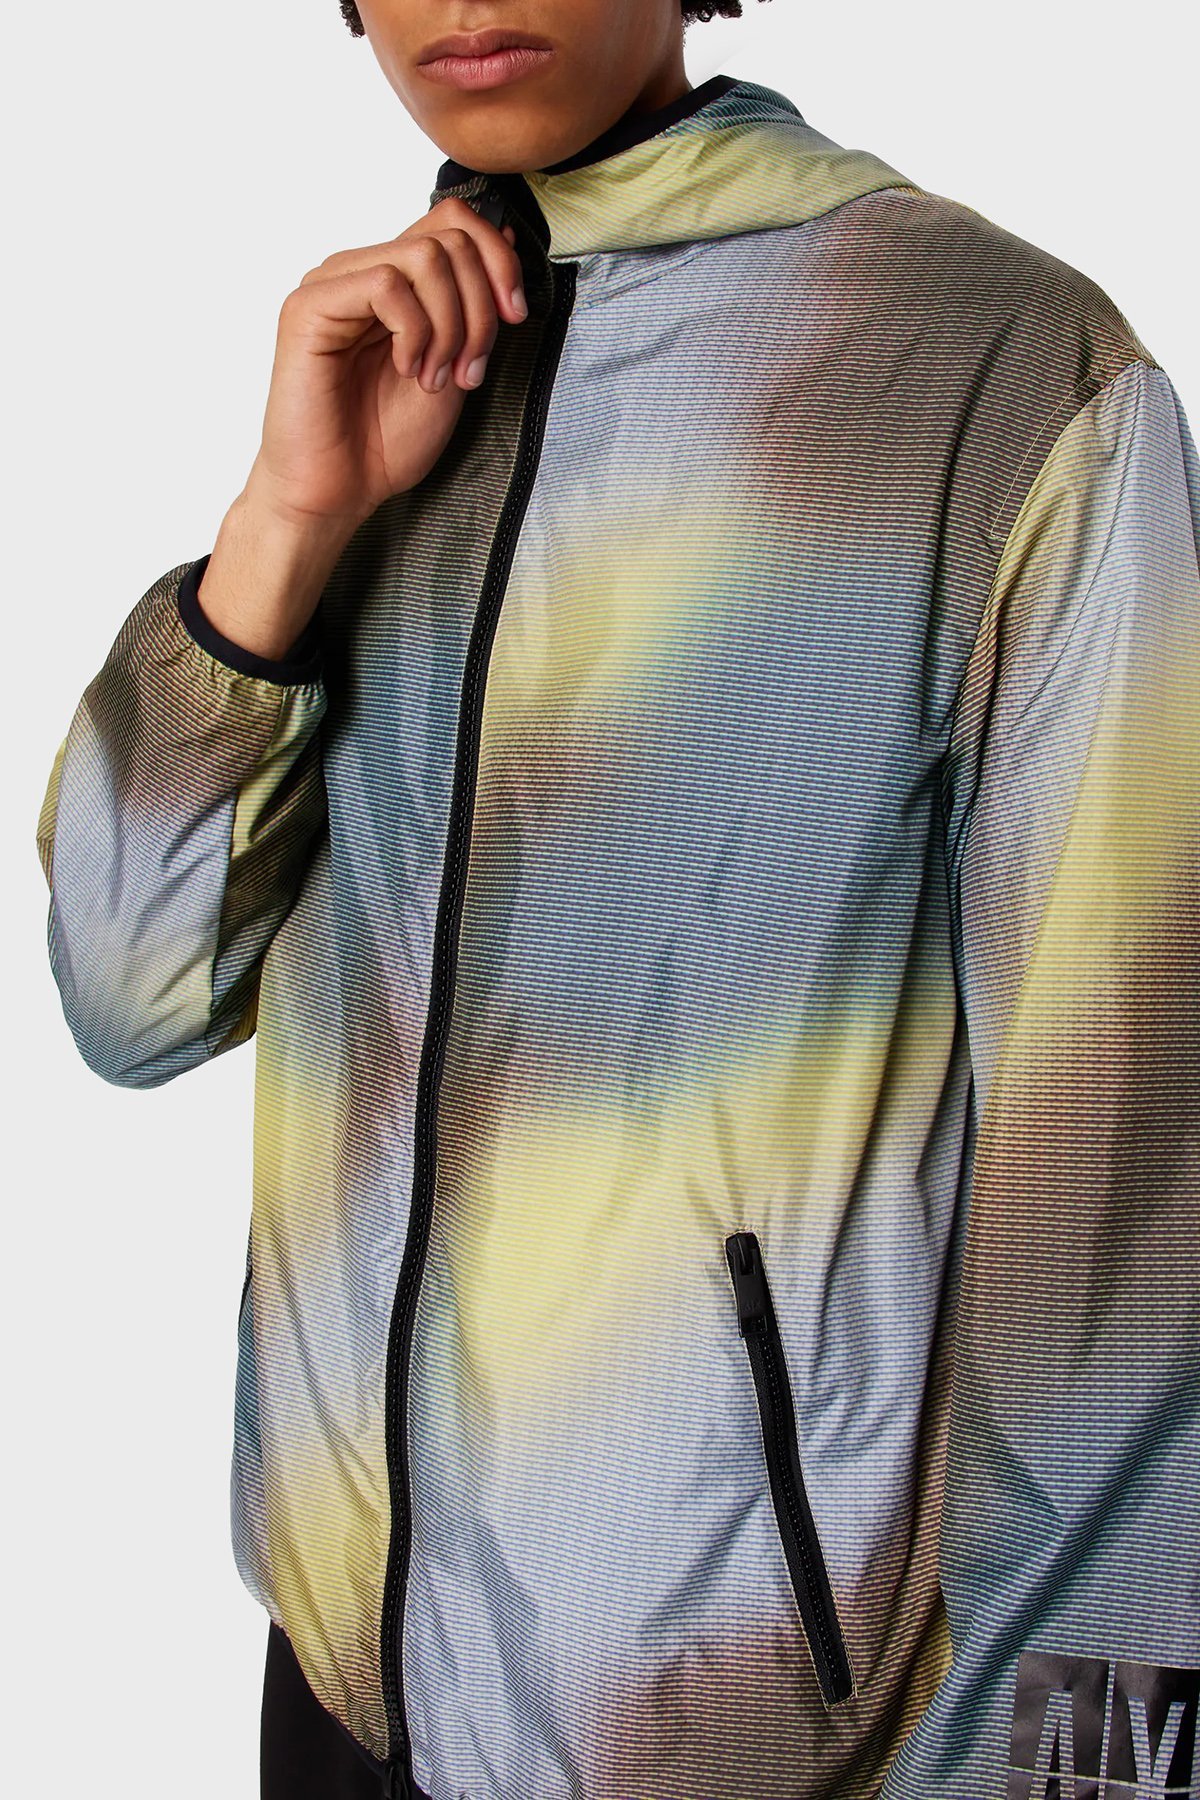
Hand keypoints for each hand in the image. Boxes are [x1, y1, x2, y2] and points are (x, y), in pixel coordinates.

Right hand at [243, 198, 527, 531]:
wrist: (339, 491)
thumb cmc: (385, 440)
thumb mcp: (456, 363)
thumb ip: (475, 306)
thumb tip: (508, 240)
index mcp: (392, 281)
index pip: (453, 220)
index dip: (498, 259)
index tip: (514, 317)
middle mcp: (359, 271)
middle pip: (448, 238)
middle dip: (479, 308)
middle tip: (468, 369)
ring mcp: (332, 284)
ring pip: (424, 256)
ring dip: (450, 325)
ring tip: (435, 378)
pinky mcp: (309, 306)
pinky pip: (385, 283)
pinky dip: (414, 331)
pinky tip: (406, 370)